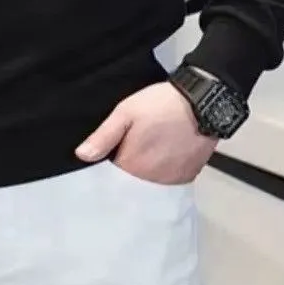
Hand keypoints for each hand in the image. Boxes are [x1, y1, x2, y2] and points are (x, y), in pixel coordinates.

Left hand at [75, 82, 217, 183]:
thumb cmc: (161, 104)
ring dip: (147, 170)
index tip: (114, 150)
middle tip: (135, 144)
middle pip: (131, 181)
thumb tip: (82, 155)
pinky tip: (166, 154)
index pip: (112, 175)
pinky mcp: (188, 176)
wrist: (201, 102)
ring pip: (150, 182)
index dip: (111, 161)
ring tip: (152, 147)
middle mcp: (151, 180)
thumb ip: (104, 136)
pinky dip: (164, 171)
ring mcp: (171, 180)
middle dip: (129, 167)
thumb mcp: (125, 112)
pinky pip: (169, 180)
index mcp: (132, 165)